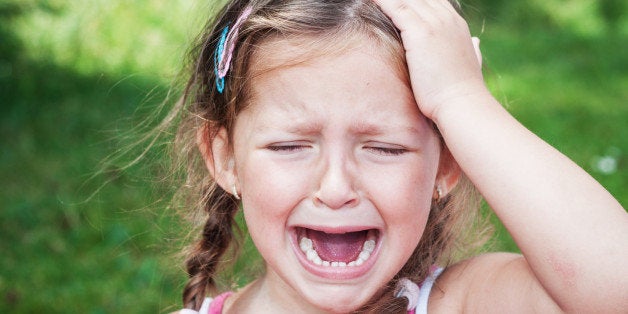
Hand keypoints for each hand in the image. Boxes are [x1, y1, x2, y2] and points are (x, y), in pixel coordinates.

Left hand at [374, 0, 485, 120]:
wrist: (461, 103)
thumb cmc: (461, 91)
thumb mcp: (471, 62)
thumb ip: (471, 49)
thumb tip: (475, 42)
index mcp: (457, 25)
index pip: (433, 1)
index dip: (415, 1)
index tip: (399, 4)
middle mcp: (447, 19)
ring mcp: (435, 24)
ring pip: (407, 0)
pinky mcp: (420, 33)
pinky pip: (397, 8)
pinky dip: (383, 2)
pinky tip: (372, 0)